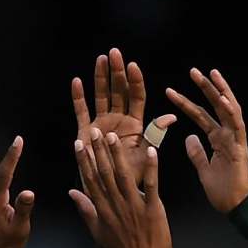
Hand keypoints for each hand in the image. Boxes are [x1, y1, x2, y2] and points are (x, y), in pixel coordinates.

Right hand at [68, 47, 174, 192]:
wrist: (113, 195)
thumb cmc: (132, 178)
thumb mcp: (146, 156)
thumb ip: (155, 136)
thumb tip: (170, 118)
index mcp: (136, 125)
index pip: (136, 97)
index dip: (135, 81)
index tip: (133, 66)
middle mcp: (119, 120)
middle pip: (118, 91)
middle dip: (117, 72)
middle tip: (115, 53)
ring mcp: (102, 124)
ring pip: (101, 96)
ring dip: (100, 78)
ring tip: (100, 59)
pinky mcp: (85, 131)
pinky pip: (82, 111)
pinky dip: (79, 97)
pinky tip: (77, 82)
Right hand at [68, 126, 170, 247]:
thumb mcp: (98, 232)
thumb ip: (86, 210)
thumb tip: (72, 192)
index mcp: (103, 211)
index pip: (90, 181)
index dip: (85, 161)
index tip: (79, 144)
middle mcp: (116, 206)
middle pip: (105, 174)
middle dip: (99, 152)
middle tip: (95, 131)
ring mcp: (134, 207)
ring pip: (124, 176)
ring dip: (118, 155)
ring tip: (113, 137)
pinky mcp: (153, 209)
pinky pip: (152, 185)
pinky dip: (152, 168)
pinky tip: (151, 151)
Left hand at [164, 67, 247, 212]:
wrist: (237, 207)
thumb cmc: (224, 192)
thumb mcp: (204, 170)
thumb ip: (197, 153)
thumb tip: (189, 137)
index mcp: (218, 139)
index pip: (201, 115)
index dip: (186, 103)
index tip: (170, 92)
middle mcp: (228, 135)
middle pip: (215, 106)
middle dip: (205, 87)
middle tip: (192, 71)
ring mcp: (235, 139)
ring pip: (229, 109)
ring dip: (220, 91)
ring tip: (209, 74)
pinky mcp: (241, 147)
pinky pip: (236, 125)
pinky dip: (230, 111)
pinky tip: (222, 98)